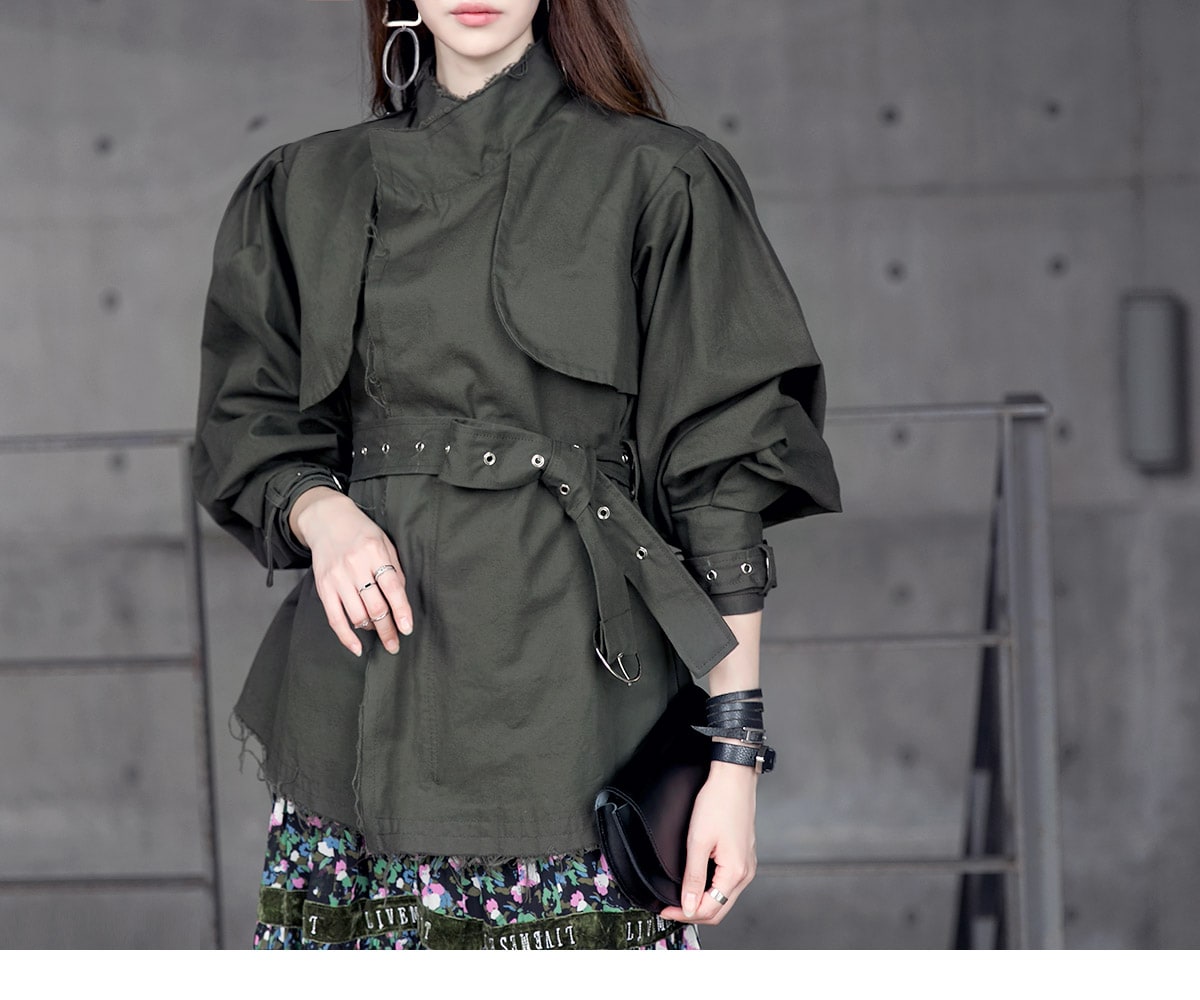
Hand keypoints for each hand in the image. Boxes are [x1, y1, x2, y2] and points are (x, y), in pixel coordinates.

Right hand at [289, 486, 413, 657]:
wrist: (327, 520)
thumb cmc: (362, 533)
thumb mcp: (384, 543)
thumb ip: (394, 569)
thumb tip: (401, 601)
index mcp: (375, 552)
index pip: (392, 587)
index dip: (401, 611)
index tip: (407, 629)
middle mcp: (355, 565)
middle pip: (375, 606)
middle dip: (388, 629)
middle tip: (395, 644)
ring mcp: (337, 577)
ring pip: (357, 615)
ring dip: (371, 629)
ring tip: (380, 632)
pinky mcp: (323, 587)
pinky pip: (334, 618)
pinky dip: (346, 636)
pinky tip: (357, 648)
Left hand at [657, 759, 757, 925]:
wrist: (733, 779)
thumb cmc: (718, 803)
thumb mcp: (698, 842)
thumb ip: (693, 877)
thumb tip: (689, 906)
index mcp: (735, 872)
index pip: (710, 909)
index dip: (684, 913)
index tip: (665, 910)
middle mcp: (745, 873)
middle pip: (719, 909)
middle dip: (693, 912)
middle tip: (670, 908)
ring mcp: (746, 865)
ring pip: (724, 898)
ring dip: (703, 903)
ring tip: (680, 898)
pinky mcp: (743, 857)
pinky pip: (728, 884)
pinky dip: (711, 890)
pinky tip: (697, 885)